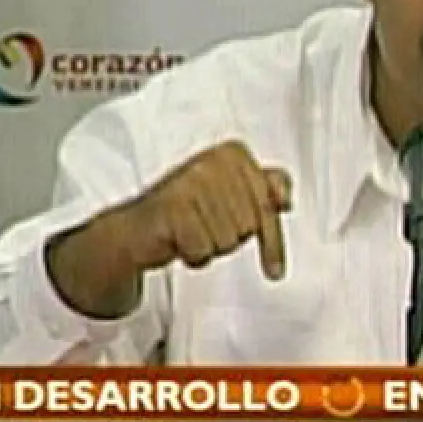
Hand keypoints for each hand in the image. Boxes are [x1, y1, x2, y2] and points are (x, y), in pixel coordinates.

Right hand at [46, 140, 291, 317]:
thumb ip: (266, 189)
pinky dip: (193, 255)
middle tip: (205, 229)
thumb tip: (286, 194)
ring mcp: (191, 182)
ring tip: (191, 232)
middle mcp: (213, 161)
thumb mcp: (233, 197)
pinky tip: (178, 241)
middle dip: (230, 238)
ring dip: (210, 246)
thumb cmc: (187, 211)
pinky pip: (203, 249)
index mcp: (233, 154)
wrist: (136, 228)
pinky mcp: (172, 206)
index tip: (274, 267)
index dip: (272, 242)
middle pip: (249, 226)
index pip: (269, 207)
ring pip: (228, 240)